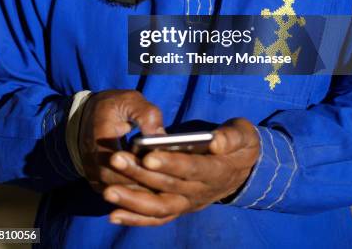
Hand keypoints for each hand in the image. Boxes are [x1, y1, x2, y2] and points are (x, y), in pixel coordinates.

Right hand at [79, 89, 163, 193]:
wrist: (86, 116)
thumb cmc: (113, 106)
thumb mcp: (130, 101)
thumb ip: (147, 115)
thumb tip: (161, 136)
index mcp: (99, 136)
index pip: (121, 160)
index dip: (143, 165)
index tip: (164, 163)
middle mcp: (91, 159)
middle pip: (120, 182)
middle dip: (144, 183)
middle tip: (169, 181)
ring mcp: (92, 174)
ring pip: (118, 193)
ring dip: (140, 191)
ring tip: (163, 186)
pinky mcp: (96, 182)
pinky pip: (115, 195)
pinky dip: (132, 193)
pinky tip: (150, 189)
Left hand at [105, 117, 259, 226]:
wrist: (242, 168)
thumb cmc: (239, 143)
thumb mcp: (244, 134)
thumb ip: (232, 136)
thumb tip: (216, 141)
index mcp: (217, 171)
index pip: (192, 168)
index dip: (171, 163)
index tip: (148, 155)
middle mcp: (201, 192)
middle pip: (168, 186)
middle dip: (140, 174)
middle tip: (116, 159)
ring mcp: (188, 203)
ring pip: (158, 207)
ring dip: (132, 201)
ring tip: (107, 191)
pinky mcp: (179, 208)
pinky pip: (156, 218)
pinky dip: (135, 219)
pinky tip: (113, 215)